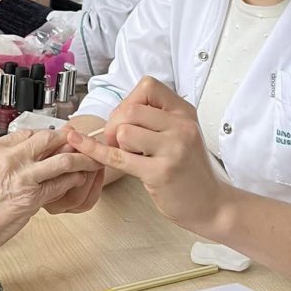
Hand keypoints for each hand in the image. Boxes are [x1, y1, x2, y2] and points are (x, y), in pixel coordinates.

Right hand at [0, 129, 102, 252]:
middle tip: (78, 141)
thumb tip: (12, 158)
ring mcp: (23, 177)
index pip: (26, 134)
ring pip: (61, 160)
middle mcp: (9, 159)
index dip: (44, 135)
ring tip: (89, 159)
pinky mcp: (32, 198)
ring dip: (79, 159)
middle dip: (66, 139)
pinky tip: (80, 179)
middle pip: (47, 139)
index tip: (53, 138)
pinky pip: (60, 184)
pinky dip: (73, 180)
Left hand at [65, 77, 227, 231]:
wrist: (210, 204)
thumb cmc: (189, 169)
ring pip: (123, 132)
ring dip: (117, 144)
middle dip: (114, 124)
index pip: (147, 86)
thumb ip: (154, 117)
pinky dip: (95, 151)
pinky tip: (80, 144)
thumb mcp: (180, 132)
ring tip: (132, 156)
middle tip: (119, 141)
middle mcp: (181, 127)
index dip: (129, 100)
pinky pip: (117, 157)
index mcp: (184, 113)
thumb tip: (117, 111)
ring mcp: (173, 150)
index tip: (128, 118)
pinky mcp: (160, 173)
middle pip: (129, 110)